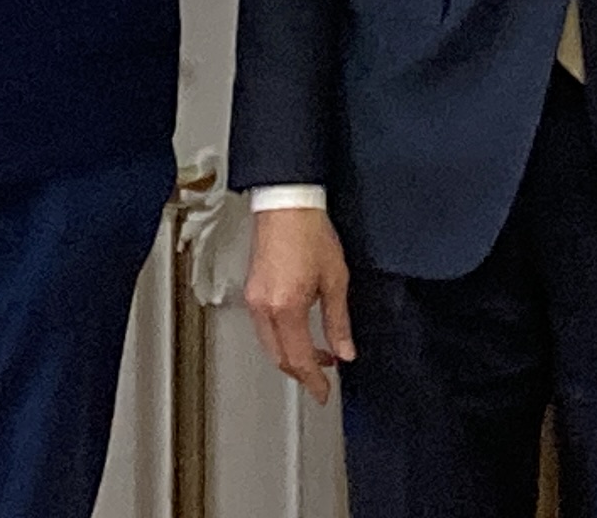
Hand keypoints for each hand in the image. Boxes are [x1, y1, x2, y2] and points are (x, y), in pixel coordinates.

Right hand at [241, 206, 353, 400]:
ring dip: (291, 355)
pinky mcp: (252, 290)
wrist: (287, 204)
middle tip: (323, 376)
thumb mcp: (335, 279)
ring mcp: (255, 299)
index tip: (324, 393)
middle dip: (302, 372)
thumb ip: (338, 321)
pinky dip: (281, 339)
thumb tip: (344, 350)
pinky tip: (298, 332)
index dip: (314, 381)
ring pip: (270, 345)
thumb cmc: (310, 232)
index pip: (299, 359)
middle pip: (280, 357)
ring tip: (317, 353)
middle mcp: (265, 307)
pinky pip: (264, 328)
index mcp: (287, 307)